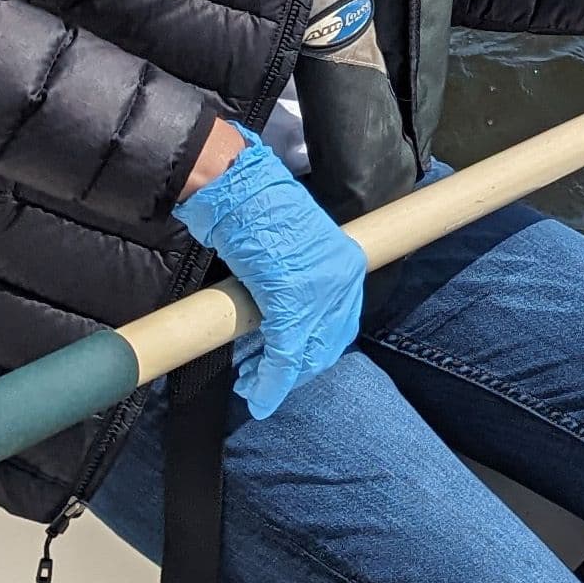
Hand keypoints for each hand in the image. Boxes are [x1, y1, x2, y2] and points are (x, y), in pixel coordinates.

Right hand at [171, 134, 366, 416]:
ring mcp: (320, 290)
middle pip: (326, 345)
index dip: (313, 351)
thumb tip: (277, 321)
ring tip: (250, 385)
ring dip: (275, 378)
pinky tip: (255, 393)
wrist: (237, 188)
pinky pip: (285, 355)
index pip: (339, 324)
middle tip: (260, 381)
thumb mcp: (288, 250)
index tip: (289, 367)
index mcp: (346, 263)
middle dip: (293, 370)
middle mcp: (341, 278)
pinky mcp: (292, 300)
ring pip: (305, 355)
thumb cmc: (255, 211)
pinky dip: (270, 381)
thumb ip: (296, 284)